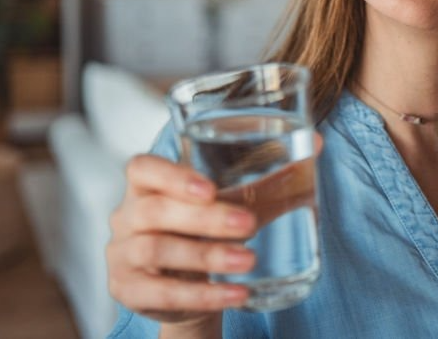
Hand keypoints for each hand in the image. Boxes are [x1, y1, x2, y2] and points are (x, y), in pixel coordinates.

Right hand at [106, 154, 257, 327]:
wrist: (184, 285)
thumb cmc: (203, 230)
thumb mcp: (228, 204)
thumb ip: (266, 179)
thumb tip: (315, 143)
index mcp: (146, 185)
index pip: (142, 168)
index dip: (172, 176)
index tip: (210, 188)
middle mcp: (127, 216)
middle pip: (155, 211)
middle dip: (204, 218)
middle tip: (248, 224)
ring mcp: (122, 254)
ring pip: (156, 250)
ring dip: (206, 255)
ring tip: (248, 259)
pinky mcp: (128, 289)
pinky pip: (161, 293)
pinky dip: (201, 294)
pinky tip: (235, 293)